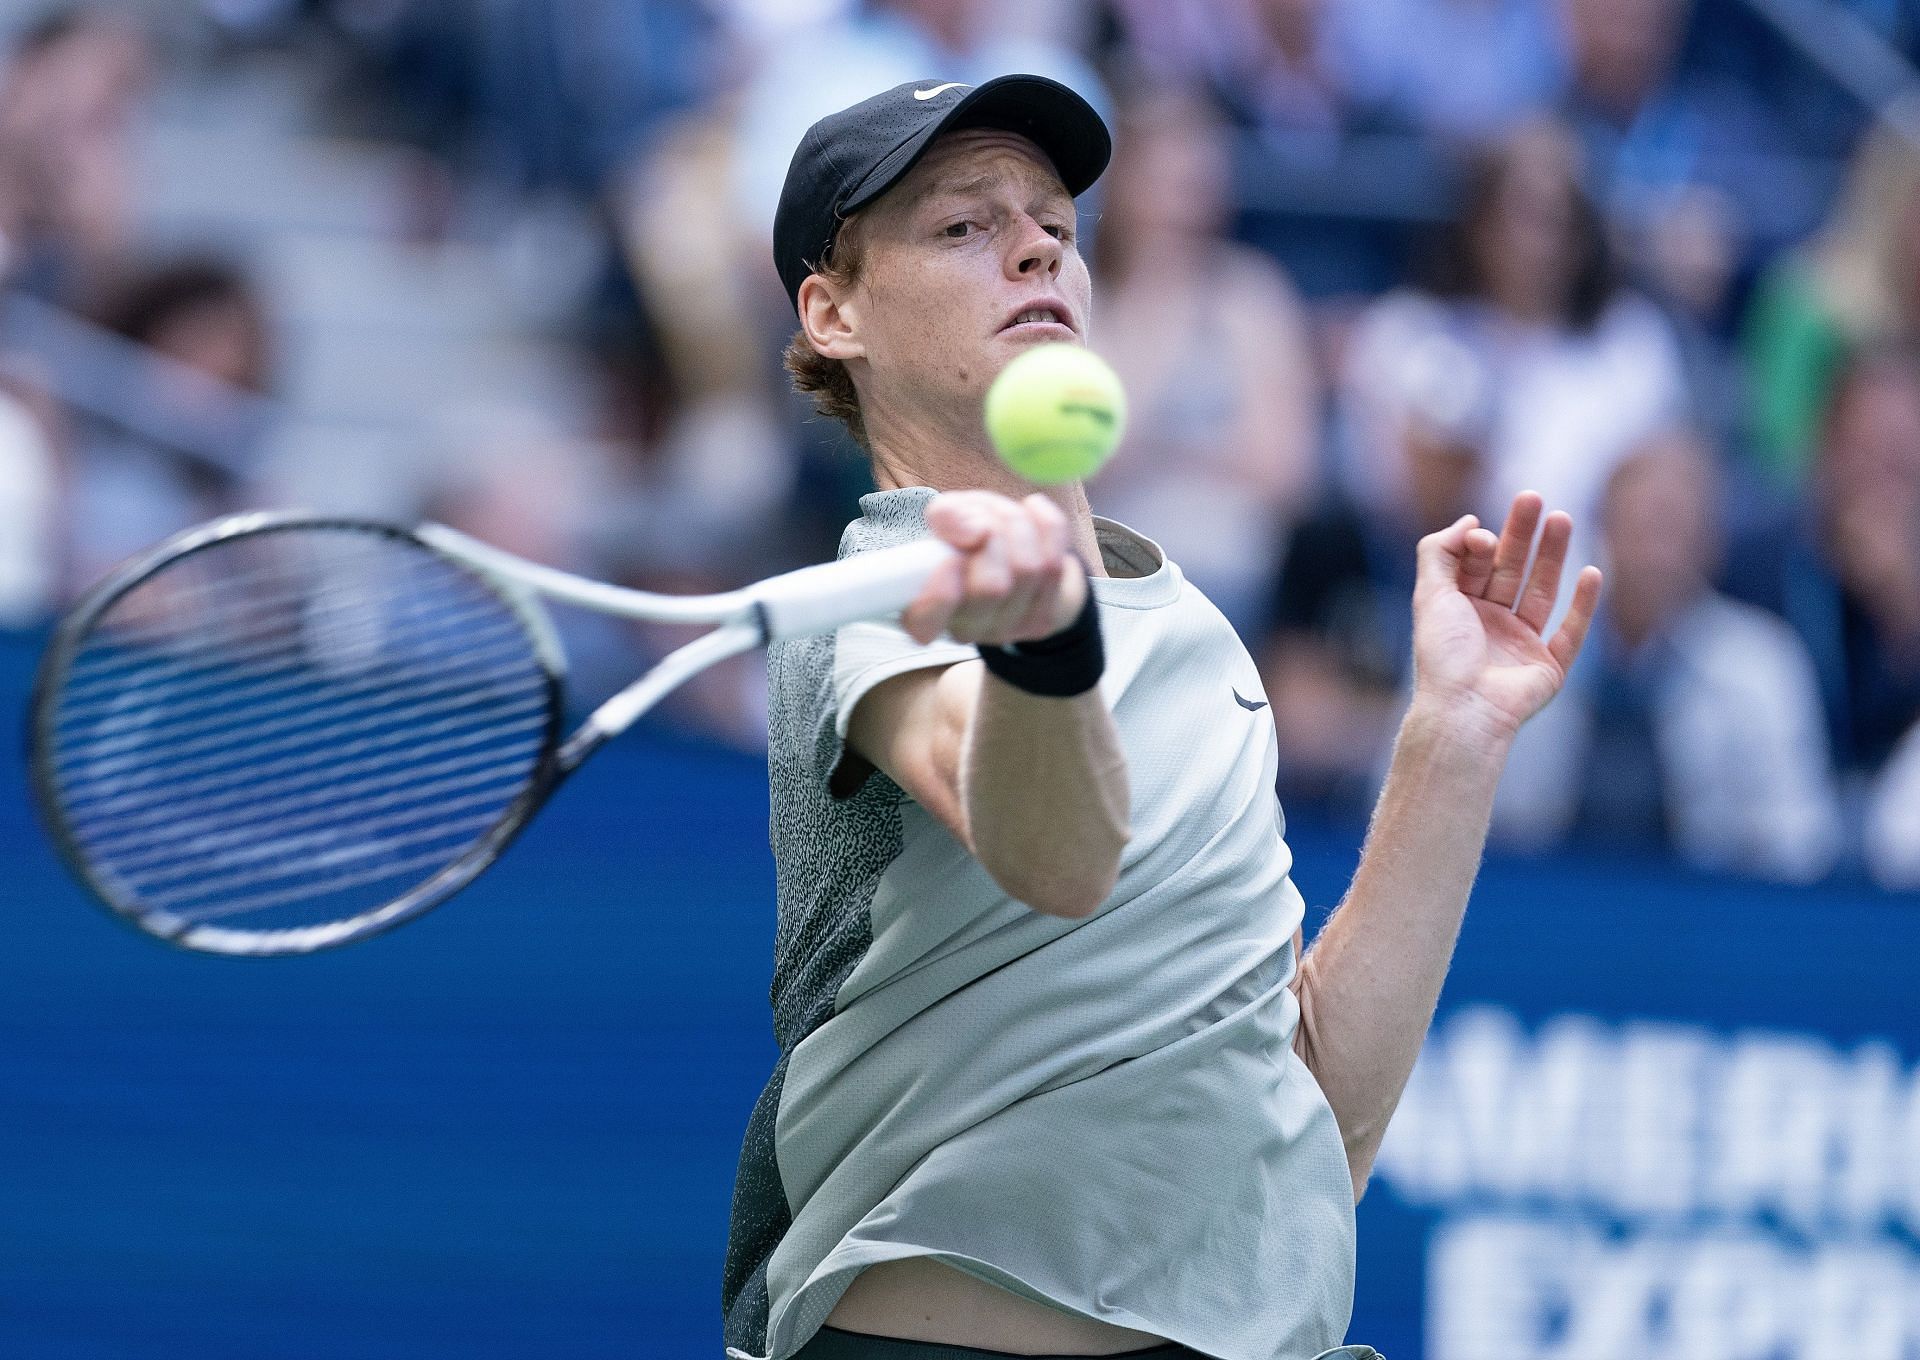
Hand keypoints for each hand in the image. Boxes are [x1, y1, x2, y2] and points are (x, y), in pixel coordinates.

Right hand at [902, 491, 1086, 645]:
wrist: (1012, 553)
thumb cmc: (969, 537)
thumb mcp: (948, 515)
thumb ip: (947, 516)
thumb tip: (973, 531)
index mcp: (923, 611)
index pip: (925, 623)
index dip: (941, 593)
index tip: (950, 559)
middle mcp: (963, 630)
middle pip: (991, 587)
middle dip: (992, 535)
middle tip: (984, 523)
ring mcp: (1006, 630)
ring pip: (1028, 570)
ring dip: (1018, 526)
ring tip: (1006, 516)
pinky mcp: (1041, 622)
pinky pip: (1055, 563)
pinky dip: (1047, 524)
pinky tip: (1033, 512)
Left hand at [1410, 491, 1602, 744]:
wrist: (1464, 709)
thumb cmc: (1444, 655)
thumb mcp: (1429, 594)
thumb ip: (1440, 551)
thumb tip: (1470, 521)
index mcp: (1459, 611)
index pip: (1477, 565)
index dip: (1481, 544)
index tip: (1483, 535)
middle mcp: (1489, 625)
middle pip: (1511, 570)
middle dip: (1523, 534)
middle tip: (1533, 497)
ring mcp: (1520, 646)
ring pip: (1542, 593)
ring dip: (1553, 556)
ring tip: (1563, 518)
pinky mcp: (1548, 667)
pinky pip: (1571, 632)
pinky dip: (1583, 605)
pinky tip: (1592, 573)